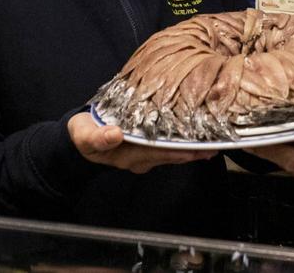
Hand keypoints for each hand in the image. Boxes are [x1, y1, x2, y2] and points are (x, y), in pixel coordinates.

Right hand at [67, 112, 215, 173]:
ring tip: (212, 144)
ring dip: (191, 150)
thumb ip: (98, 137)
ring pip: (171, 154)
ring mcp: (143, 156)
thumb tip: (115, 134)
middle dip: (193, 152)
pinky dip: (182, 145)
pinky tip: (194, 140)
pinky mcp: (145, 149)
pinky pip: (167, 149)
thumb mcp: (84, 135)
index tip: (197, 146)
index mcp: (128, 155)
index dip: (179, 150)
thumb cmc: (83, 136)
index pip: (159, 153)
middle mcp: (140, 159)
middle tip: (215, 145)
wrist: (78, 139)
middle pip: (171, 156)